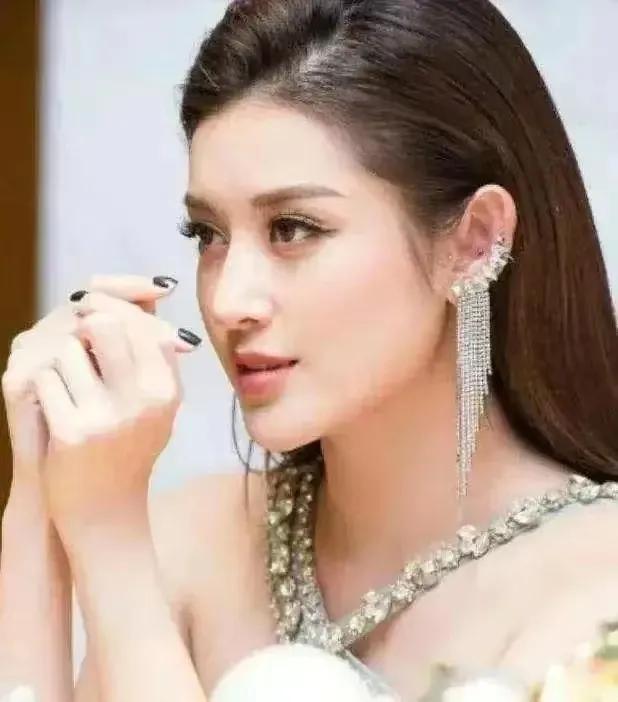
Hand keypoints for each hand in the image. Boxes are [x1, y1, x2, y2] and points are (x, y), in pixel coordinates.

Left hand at [24, 281, 201, 540]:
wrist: (106, 509)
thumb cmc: (130, 446)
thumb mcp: (157, 400)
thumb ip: (153, 348)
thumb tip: (148, 291)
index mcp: (168, 389)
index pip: (140, 323)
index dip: (114, 312)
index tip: (97, 318)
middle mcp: (145, 400)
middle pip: (103, 325)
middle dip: (84, 326)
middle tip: (79, 338)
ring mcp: (108, 417)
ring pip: (70, 350)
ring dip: (63, 362)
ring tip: (73, 390)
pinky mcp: (73, 433)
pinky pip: (48, 379)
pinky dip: (46, 388)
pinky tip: (57, 411)